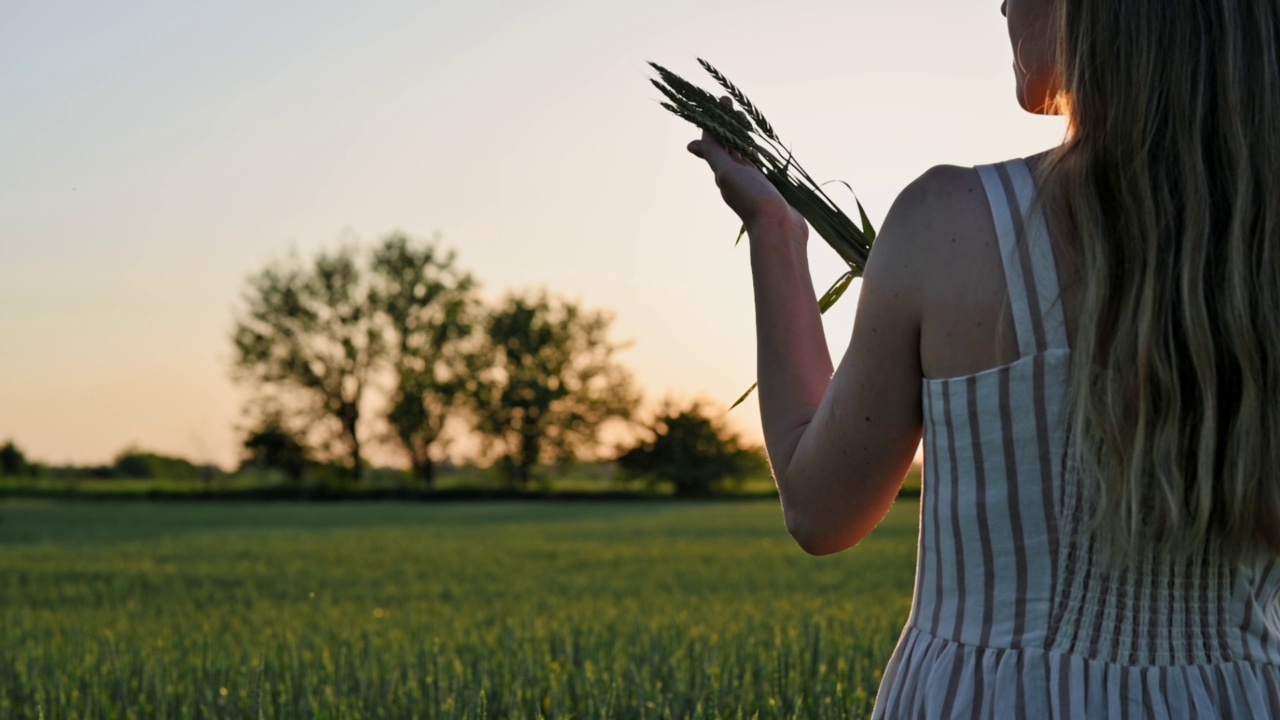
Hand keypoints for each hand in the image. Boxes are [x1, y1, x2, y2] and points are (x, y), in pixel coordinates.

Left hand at [687, 97, 806, 237]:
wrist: (778, 229)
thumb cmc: (752, 199)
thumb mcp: (728, 173)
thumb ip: (714, 156)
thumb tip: (691, 145)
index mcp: (723, 172)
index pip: (714, 142)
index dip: (714, 121)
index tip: (718, 101)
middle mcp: (735, 176)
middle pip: (727, 145)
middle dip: (726, 124)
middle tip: (728, 103)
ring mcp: (752, 182)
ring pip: (742, 153)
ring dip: (739, 136)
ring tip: (742, 119)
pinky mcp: (768, 187)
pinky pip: (759, 163)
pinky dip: (755, 150)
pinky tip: (759, 147)